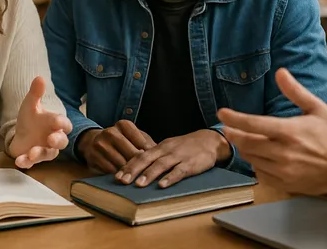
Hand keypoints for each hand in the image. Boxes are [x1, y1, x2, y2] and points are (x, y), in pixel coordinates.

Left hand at [9, 76, 72, 168]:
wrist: (20, 134)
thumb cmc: (30, 119)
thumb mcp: (30, 105)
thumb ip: (35, 93)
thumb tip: (39, 77)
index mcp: (55, 124)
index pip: (64, 124)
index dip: (62, 124)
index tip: (57, 122)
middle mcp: (53, 138)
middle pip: (62, 142)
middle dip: (57, 141)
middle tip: (51, 139)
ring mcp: (44, 150)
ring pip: (48, 154)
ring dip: (40, 154)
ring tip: (32, 153)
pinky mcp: (33, 159)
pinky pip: (32, 163)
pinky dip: (26, 163)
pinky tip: (19, 161)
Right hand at [77, 120, 155, 173]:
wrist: (91, 141)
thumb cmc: (120, 141)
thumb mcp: (134, 137)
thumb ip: (147, 144)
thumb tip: (161, 155)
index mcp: (123, 125)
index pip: (141, 142)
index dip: (151, 155)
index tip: (158, 164)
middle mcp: (110, 132)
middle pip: (132, 154)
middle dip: (142, 166)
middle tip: (151, 176)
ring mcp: (100, 145)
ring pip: (121, 164)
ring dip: (131, 173)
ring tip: (140, 180)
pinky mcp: (93, 157)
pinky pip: (110, 171)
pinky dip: (119, 176)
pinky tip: (125, 179)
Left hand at [115, 129, 230, 188]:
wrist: (209, 140)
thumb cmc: (186, 147)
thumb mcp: (168, 148)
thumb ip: (155, 157)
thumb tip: (137, 169)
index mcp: (159, 147)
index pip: (140, 155)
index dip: (128, 166)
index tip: (117, 176)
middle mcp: (166, 150)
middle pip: (146, 159)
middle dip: (133, 170)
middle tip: (122, 181)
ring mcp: (179, 156)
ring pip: (161, 165)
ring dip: (148, 174)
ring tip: (138, 184)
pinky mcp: (191, 164)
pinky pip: (179, 171)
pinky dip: (170, 178)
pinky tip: (162, 185)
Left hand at [217, 68, 326, 195]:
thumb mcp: (316, 108)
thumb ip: (295, 91)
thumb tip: (280, 71)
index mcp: (290, 132)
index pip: (254, 124)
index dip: (234, 118)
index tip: (221, 113)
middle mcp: (284, 153)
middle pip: (247, 143)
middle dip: (234, 134)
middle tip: (229, 128)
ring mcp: (284, 171)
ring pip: (252, 159)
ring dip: (245, 149)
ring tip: (245, 139)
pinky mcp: (285, 184)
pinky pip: (260, 174)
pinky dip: (256, 164)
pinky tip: (260, 157)